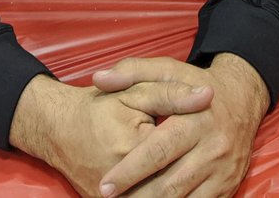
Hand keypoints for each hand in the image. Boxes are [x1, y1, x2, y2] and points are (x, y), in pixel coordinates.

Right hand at [9, 73, 213, 197]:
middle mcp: (120, 182)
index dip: (200, 148)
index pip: (176, 154)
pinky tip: (180, 190)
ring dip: (182, 194)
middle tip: (215, 167)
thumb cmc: (99, 106)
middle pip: (171, 188)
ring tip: (201, 179)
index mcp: (130, 148)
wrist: (59, 128)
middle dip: (196, 180)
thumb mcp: (135, 91)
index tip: (218, 141)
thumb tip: (209, 95)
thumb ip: (172, 93)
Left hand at [94, 54, 267, 196]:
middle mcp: (213, 148)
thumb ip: (132, 71)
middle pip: (169, 184)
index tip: (105, 186)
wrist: (242, 99)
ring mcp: (223, 171)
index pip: (157, 151)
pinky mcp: (228, 186)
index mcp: (196, 120)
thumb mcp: (167, 69)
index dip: (129, 171)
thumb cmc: (196, 84)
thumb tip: (99, 79)